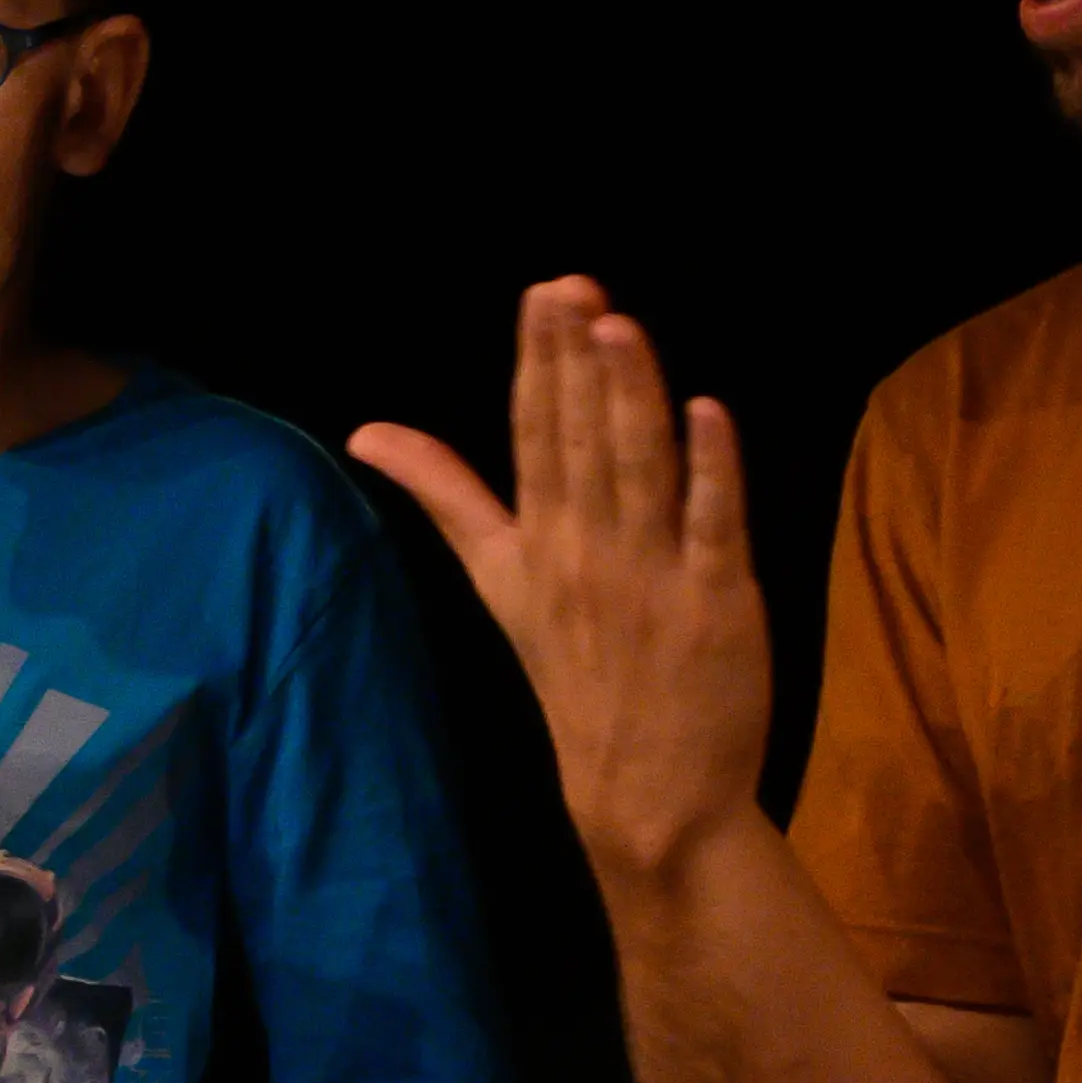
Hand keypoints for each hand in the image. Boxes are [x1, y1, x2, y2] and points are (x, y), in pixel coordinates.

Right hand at [349, 278, 770, 884]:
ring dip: (629, 397)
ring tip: (620, 326)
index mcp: (535, 541)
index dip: (538, 360)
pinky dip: (711, 469)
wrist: (644, 795)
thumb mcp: (497, 583)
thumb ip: (446, 496)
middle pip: (578, 440)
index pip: (532, 434)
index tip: (541, 293)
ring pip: (637, 470)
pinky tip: (708, 411)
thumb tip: (365, 430)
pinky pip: (712, 527)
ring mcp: (651, 577)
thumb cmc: (576, 675)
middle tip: (573, 287)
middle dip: (576, 361)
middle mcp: (585, 551)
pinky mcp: (716, 604)